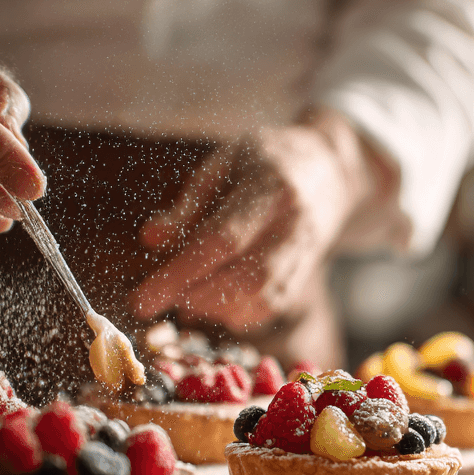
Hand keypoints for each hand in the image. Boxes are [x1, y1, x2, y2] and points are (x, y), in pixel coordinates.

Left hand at [131, 109, 391, 330]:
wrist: (330, 170)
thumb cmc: (267, 160)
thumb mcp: (223, 163)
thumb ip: (187, 204)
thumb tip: (150, 241)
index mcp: (270, 187)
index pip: (222, 241)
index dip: (179, 274)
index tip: (142, 300)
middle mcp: (294, 225)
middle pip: (246, 279)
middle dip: (196, 297)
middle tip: (161, 295)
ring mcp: (306, 254)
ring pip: (262, 299)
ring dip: (216, 309)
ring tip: (186, 297)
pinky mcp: (306, 275)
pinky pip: (272, 307)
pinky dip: (236, 314)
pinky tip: (213, 303)